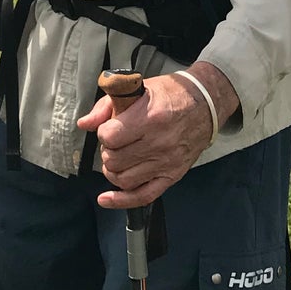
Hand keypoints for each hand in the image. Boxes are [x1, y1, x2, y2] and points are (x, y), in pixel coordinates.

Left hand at [77, 72, 220, 208]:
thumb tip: (84, 124)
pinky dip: (122, 201)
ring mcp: (167, 162)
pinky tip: (106, 199)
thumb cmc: (170, 94)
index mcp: (150, 118)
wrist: (205, 105)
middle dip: (107, 151)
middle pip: (114, 160)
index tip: (110, 127)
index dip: (104, 133)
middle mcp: (159, 143)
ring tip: (117, 158)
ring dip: (113, 171)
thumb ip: (106, 105)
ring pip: (124, 180)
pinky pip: (143, 196)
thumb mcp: (138, 88)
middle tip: (114, 142)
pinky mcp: (172, 176)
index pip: (110, 137)